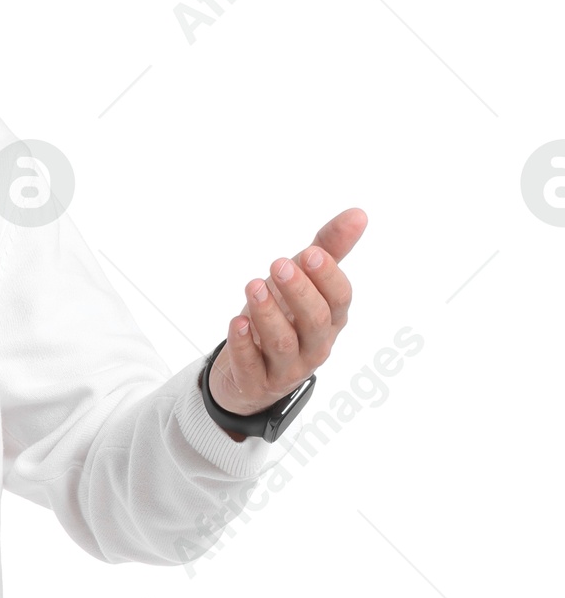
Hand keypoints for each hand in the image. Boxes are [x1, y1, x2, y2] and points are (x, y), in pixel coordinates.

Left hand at [207, 208, 367, 417]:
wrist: (251, 372)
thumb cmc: (284, 318)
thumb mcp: (304, 282)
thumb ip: (328, 249)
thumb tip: (358, 214)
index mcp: (330, 320)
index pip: (339, 300)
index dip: (328, 278)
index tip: (310, 253)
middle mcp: (314, 346)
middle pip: (315, 321)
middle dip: (299, 292)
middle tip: (279, 265)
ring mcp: (287, 368)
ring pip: (283, 344)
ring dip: (268, 314)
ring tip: (254, 286)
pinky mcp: (256, 383)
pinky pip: (251, 366)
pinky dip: (243, 344)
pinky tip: (238, 322)